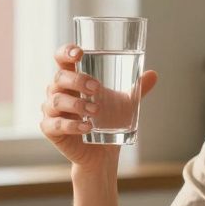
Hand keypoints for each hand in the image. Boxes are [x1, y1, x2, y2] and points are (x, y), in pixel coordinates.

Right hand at [40, 43, 158, 171]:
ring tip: (96, 111)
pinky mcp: (50, 130)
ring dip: (77, 104)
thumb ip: (137, 88)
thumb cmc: (108, 121)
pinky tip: (86, 127)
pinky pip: (55, 124)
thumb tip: (154, 74)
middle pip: (59, 78)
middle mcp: (58, 92)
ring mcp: (51, 111)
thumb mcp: (125, 103)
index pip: (62, 59)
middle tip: (97, 88)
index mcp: (71, 79)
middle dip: (77, 80)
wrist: (102, 153)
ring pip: (57, 101)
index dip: (66, 52)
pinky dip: (72, 125)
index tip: (79, 53)